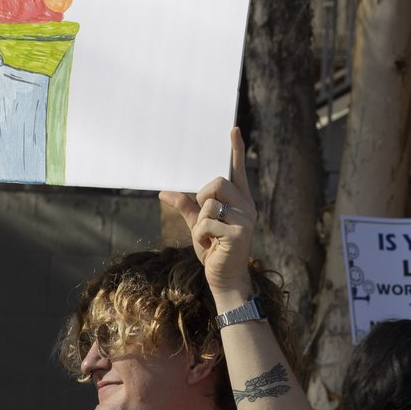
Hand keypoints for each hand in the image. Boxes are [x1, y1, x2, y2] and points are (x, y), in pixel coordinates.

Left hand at [160, 128, 257, 296]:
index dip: (236, 150)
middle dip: (202, 198)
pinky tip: (210, 247)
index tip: (233, 129)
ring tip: (209, 239)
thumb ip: (186, 207)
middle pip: (216, 182)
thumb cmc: (214, 252)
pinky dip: (200, 236)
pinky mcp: (240, 232)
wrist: (225, 280)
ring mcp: (246, 219)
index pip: (237, 171)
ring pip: (208, 204)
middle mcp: (247, 207)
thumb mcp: (197, 226)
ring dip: (199, 224)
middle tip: (205, 220)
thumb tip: (163, 192)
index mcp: (240, 202)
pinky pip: (206, 223)